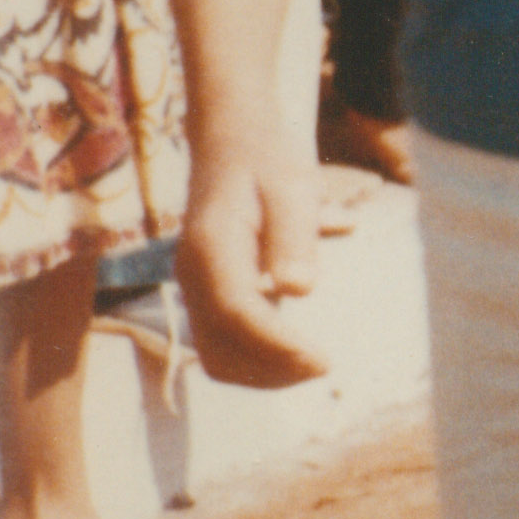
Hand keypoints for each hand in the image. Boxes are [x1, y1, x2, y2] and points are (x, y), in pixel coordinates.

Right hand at [176, 144, 331, 386]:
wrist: (231, 145)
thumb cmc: (269, 163)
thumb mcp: (293, 187)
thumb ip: (296, 236)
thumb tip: (298, 290)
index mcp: (212, 245)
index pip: (236, 312)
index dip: (278, 345)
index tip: (323, 359)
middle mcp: (192, 274)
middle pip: (220, 349)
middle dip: (273, 370)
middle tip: (325, 364)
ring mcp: (194, 289)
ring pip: (216, 357)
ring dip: (264, 373)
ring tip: (314, 363)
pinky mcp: (205, 297)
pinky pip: (220, 347)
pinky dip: (256, 362)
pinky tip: (295, 352)